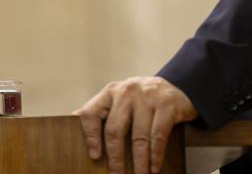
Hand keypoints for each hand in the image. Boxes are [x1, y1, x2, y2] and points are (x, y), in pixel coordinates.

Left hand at [73, 76, 198, 173]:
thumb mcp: (121, 100)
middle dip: (115, 158)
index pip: (91, 112)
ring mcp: (147, 96)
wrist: (179, 86)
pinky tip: (154, 167)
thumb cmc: (143, 100)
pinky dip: (156, 155)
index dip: (90, 136)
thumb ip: (103, 111)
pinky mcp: (166, 104)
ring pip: (138, 136)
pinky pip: (158, 135)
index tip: (94, 156)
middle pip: (115, 129)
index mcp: (111, 92)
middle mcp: (127, 91)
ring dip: (139, 162)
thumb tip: (72, 120)